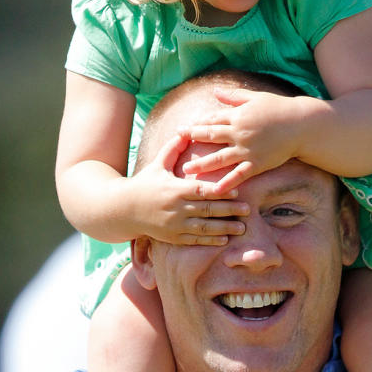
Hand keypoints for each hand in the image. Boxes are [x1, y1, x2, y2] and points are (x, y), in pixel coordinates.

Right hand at [130, 130, 248, 244]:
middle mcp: (177, 208)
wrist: (123, 209)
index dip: (221, 191)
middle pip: (208, 210)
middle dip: (229, 211)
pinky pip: (195, 240)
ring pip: (204, 228)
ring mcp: (175, 225)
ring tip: (241, 228)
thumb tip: (185, 131)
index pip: (202, 190)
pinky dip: (210, 240)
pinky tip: (224, 239)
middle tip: (248, 211)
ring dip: (224, 228)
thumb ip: (173, 149)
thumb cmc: (144, 183)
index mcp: (175, 189)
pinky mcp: (173, 237)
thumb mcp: (157, 164)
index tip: (237, 191)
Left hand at [180, 88, 305, 190]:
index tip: (182, 130)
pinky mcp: (257, 163)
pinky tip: (215, 190)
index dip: (196, 125)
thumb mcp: (255, 98)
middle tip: (175, 144)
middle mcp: (239, 132)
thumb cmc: (279, 109)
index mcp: (238, 116)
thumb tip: (215, 91)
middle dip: (192, 140)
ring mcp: (247, 149)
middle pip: (210, 137)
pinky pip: (238, 175)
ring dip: (202, 165)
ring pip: (220, 158)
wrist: (302, 125)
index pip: (212, 120)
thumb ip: (233, 97)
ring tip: (187, 171)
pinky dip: (226, 183)